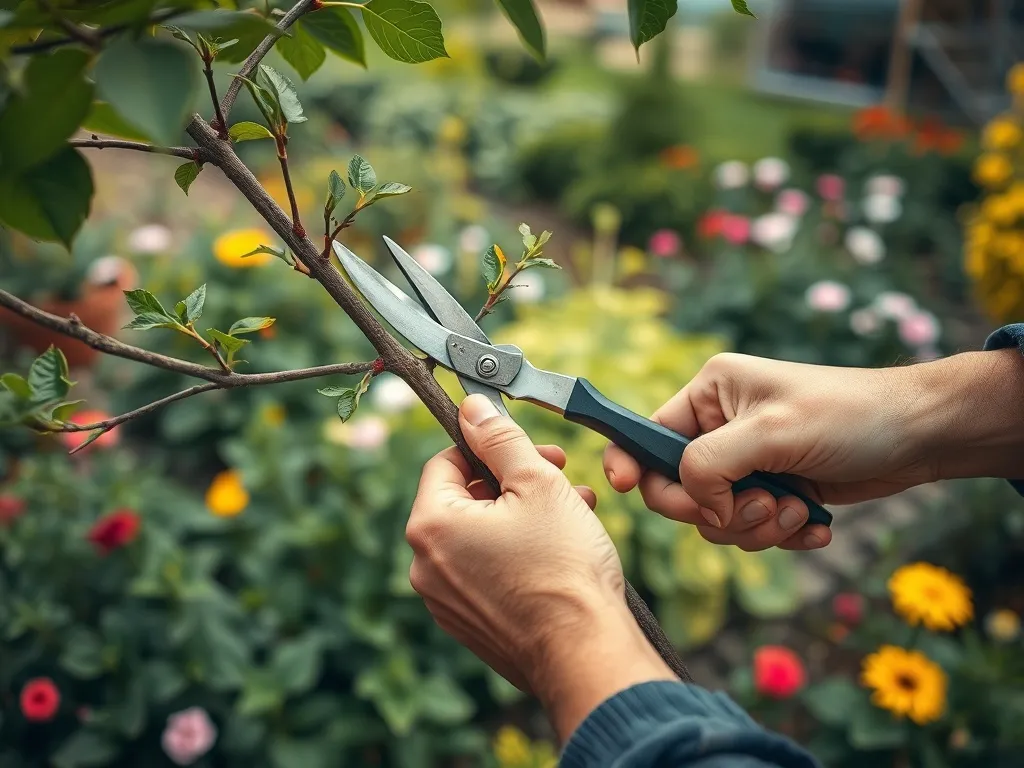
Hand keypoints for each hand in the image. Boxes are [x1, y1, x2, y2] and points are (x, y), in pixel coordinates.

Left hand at [408, 394, 674, 739]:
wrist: (585, 652)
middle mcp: (425, 567)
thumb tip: (472, 408)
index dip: (490, 447)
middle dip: (515, 482)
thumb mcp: (537, 482)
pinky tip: (562, 549)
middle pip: (464, 500)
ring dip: (524, 516)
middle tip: (559, 476)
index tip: (529, 450)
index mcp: (430, 525)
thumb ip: (499, 438)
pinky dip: (518, 554)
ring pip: (480, 537)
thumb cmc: (563, 566)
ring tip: (575, 511)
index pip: (446, 462)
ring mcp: (445, 602)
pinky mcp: (471, 626)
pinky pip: (487, 573)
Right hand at [604, 350, 1023, 551]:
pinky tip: (814, 524)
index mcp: (709, 395)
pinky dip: (781, 534)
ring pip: (715, 518)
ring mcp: (746, 463)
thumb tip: (696, 502)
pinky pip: (750, 530)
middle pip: (677, 489)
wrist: (919, 435)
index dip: (628, 462)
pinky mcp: (772, 491)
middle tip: (760, 507)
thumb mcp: (772, 432)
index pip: (645, 435)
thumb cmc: (848, 415)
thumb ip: (711, 463)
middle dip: (717, 510)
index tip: (622, 488)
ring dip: (756, 527)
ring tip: (797, 510)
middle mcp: (719, 428)